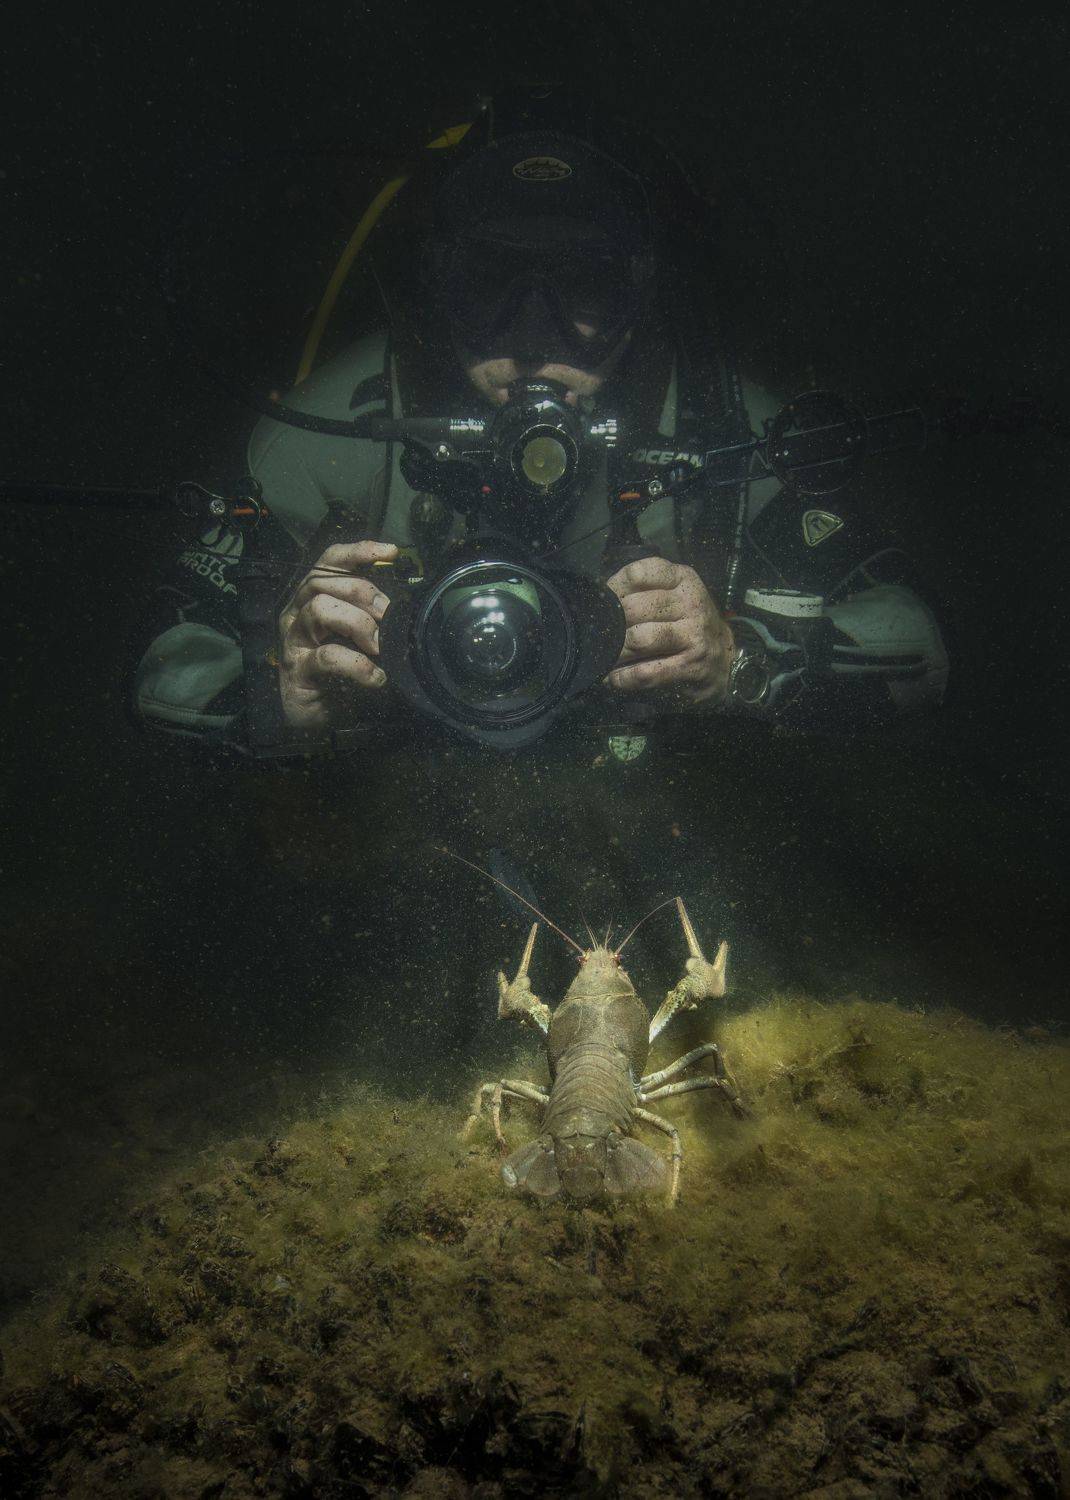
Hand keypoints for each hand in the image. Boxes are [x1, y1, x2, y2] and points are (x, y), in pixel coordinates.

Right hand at [278, 540, 397, 727]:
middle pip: (323, 581)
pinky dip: (358, 666)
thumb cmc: (340, 672)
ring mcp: (294, 640)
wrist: (317, 716)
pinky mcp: (298, 669)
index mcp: (313, 597)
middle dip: (362, 591)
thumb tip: (404, 606)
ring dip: (358, 623)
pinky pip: (328, 657)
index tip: (391, 553)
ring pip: (319, 609)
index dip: (358, 551)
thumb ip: (372, 616)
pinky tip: (376, 677)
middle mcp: (297, 612)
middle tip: (386, 615)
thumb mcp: (359, 636)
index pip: (329, 561)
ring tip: (378, 647)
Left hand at [605, 557, 733, 704]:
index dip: (614, 589)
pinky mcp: (692, 665)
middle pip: (633, 608)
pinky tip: (617, 678)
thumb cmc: (688, 625)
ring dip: (616, 653)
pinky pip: (646, 672)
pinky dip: (624, 678)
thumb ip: (643, 591)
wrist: (725, 659)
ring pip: (638, 639)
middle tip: (603, 637)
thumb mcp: (674, 597)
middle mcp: (691, 602)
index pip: (638, 573)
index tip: (607, 604)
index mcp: (683, 579)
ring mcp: (694, 634)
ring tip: (609, 658)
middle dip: (611, 626)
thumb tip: (601, 600)